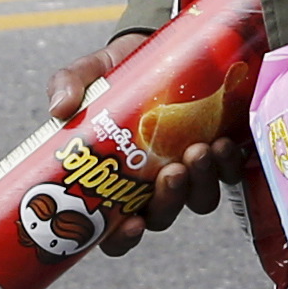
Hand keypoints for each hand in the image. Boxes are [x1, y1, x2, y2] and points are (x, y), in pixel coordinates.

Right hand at [42, 32, 221, 255]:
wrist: (154, 49)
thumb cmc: (115, 75)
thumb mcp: (87, 76)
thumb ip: (68, 85)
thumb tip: (59, 108)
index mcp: (114, 183)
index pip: (114, 231)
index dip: (123, 239)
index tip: (131, 223)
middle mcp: (151, 186)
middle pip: (161, 217)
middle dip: (170, 200)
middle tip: (172, 170)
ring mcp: (186, 173)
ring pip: (198, 200)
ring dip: (201, 182)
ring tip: (200, 149)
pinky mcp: (215, 155)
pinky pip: (228, 174)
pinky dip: (228, 164)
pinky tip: (223, 144)